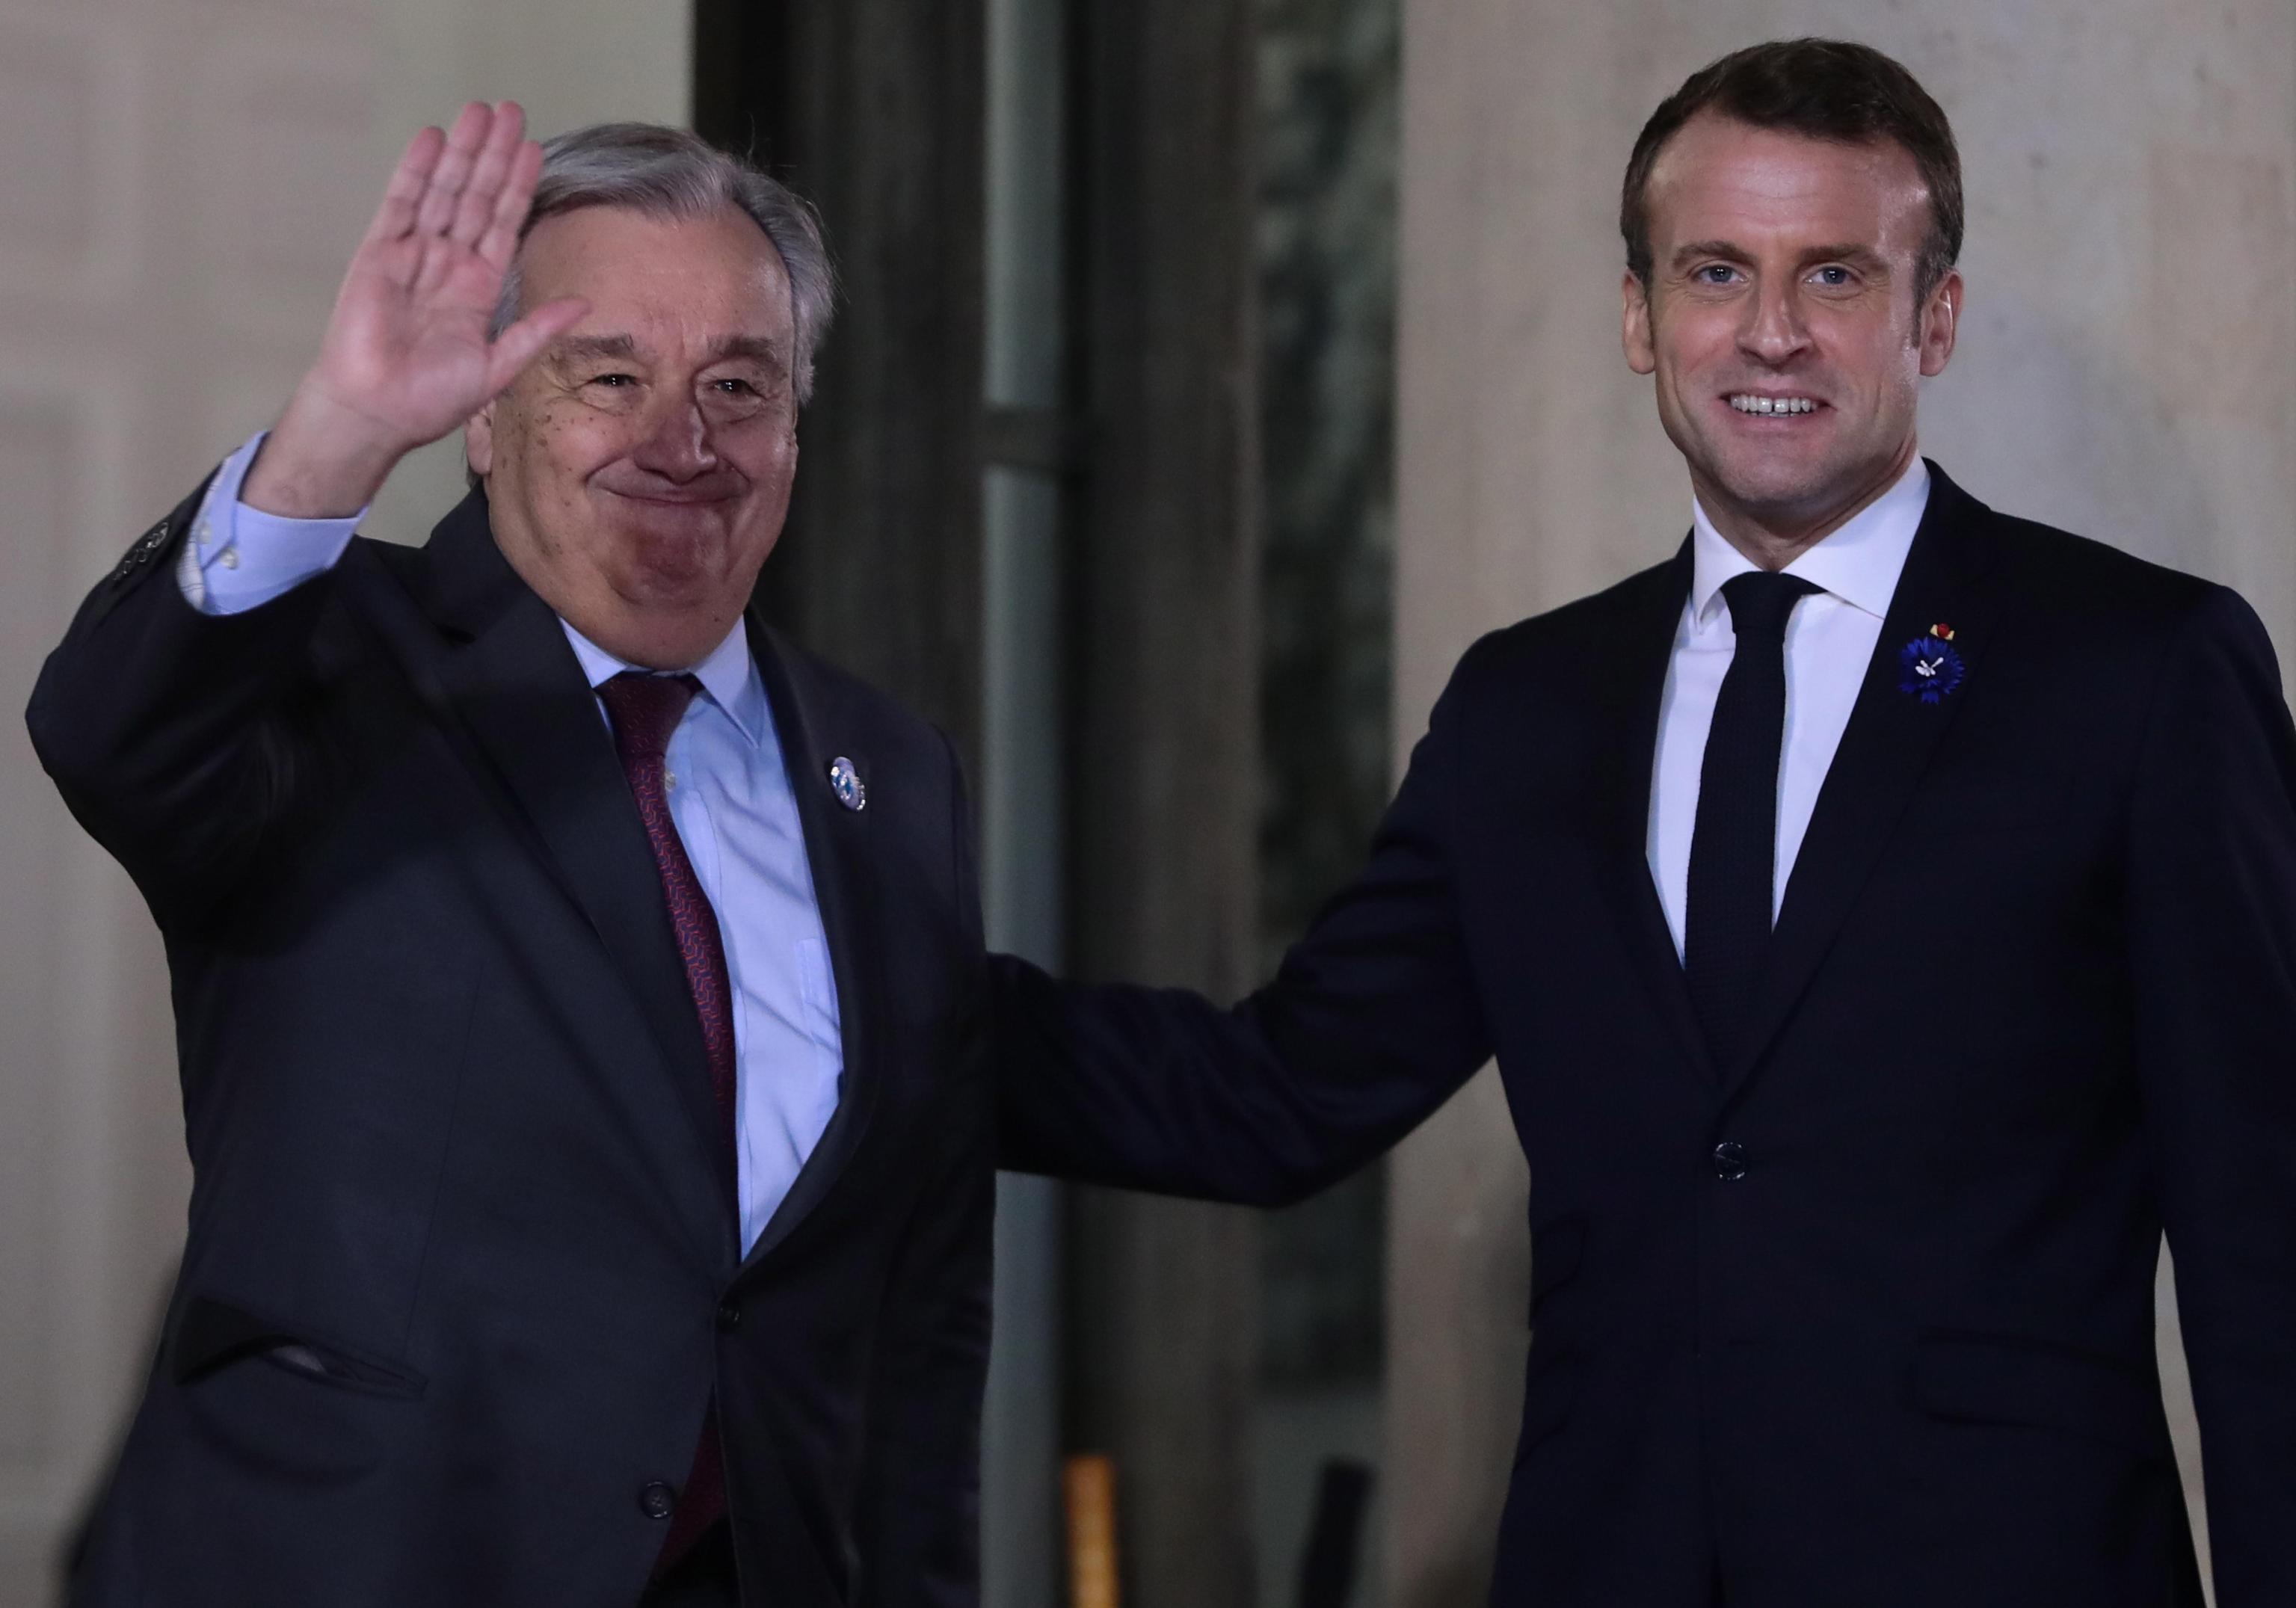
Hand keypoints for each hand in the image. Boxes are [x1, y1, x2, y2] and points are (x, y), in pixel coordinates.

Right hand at [243, 102, 588, 517]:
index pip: (503, 224)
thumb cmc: (432, 400)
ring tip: (479, 112)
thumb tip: (584, 304)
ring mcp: (413, 255)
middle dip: (493, 155)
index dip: (518, 186)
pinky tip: (434, 139)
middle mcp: (448, 264)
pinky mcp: (379, 254)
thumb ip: (537, 330)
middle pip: (476, 197)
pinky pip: (401, 204)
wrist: (378, 413)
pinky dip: (417, 171)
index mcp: (478, 287)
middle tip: (510, 111)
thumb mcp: (500, 366)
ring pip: (444, 191)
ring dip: (462, 152)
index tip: (535, 148)